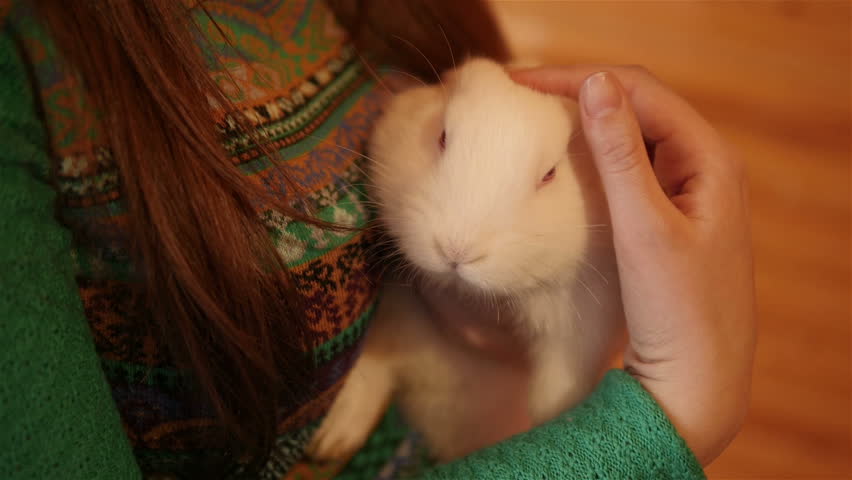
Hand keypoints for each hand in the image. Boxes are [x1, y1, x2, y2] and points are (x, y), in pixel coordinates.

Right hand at [511, 65, 756, 465]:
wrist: (695, 382)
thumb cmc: (678, 310)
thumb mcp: (644, 226)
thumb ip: (620, 154)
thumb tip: (596, 83)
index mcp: (709, 158)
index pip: (640, 91)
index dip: (580, 78)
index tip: (522, 83)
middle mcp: (704, 166)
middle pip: (637, 107)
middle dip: (579, 96)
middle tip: (520, 98)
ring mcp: (688, 191)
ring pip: (631, 137)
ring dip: (585, 125)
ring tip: (534, 120)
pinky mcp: (670, 216)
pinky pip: (631, 169)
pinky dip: (595, 158)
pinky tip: (563, 162)